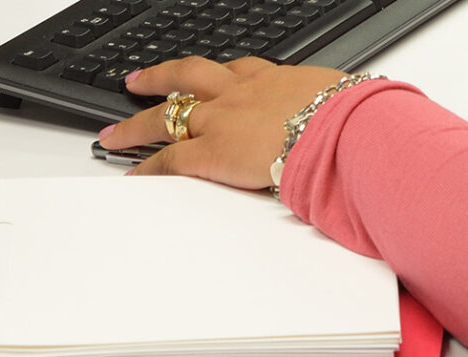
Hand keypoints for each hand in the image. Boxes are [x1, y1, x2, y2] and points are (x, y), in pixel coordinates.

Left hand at [97, 57, 346, 188]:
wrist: (344, 131)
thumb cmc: (354, 120)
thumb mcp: (344, 104)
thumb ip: (332, 113)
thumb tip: (352, 124)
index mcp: (277, 80)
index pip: (237, 71)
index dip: (215, 75)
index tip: (202, 76)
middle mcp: (241, 93)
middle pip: (188, 80)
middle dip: (159, 80)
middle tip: (137, 82)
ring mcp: (222, 120)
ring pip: (166, 116)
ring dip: (136, 125)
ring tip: (113, 134)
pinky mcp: (212, 152)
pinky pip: (169, 160)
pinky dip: (147, 168)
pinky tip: (132, 174)